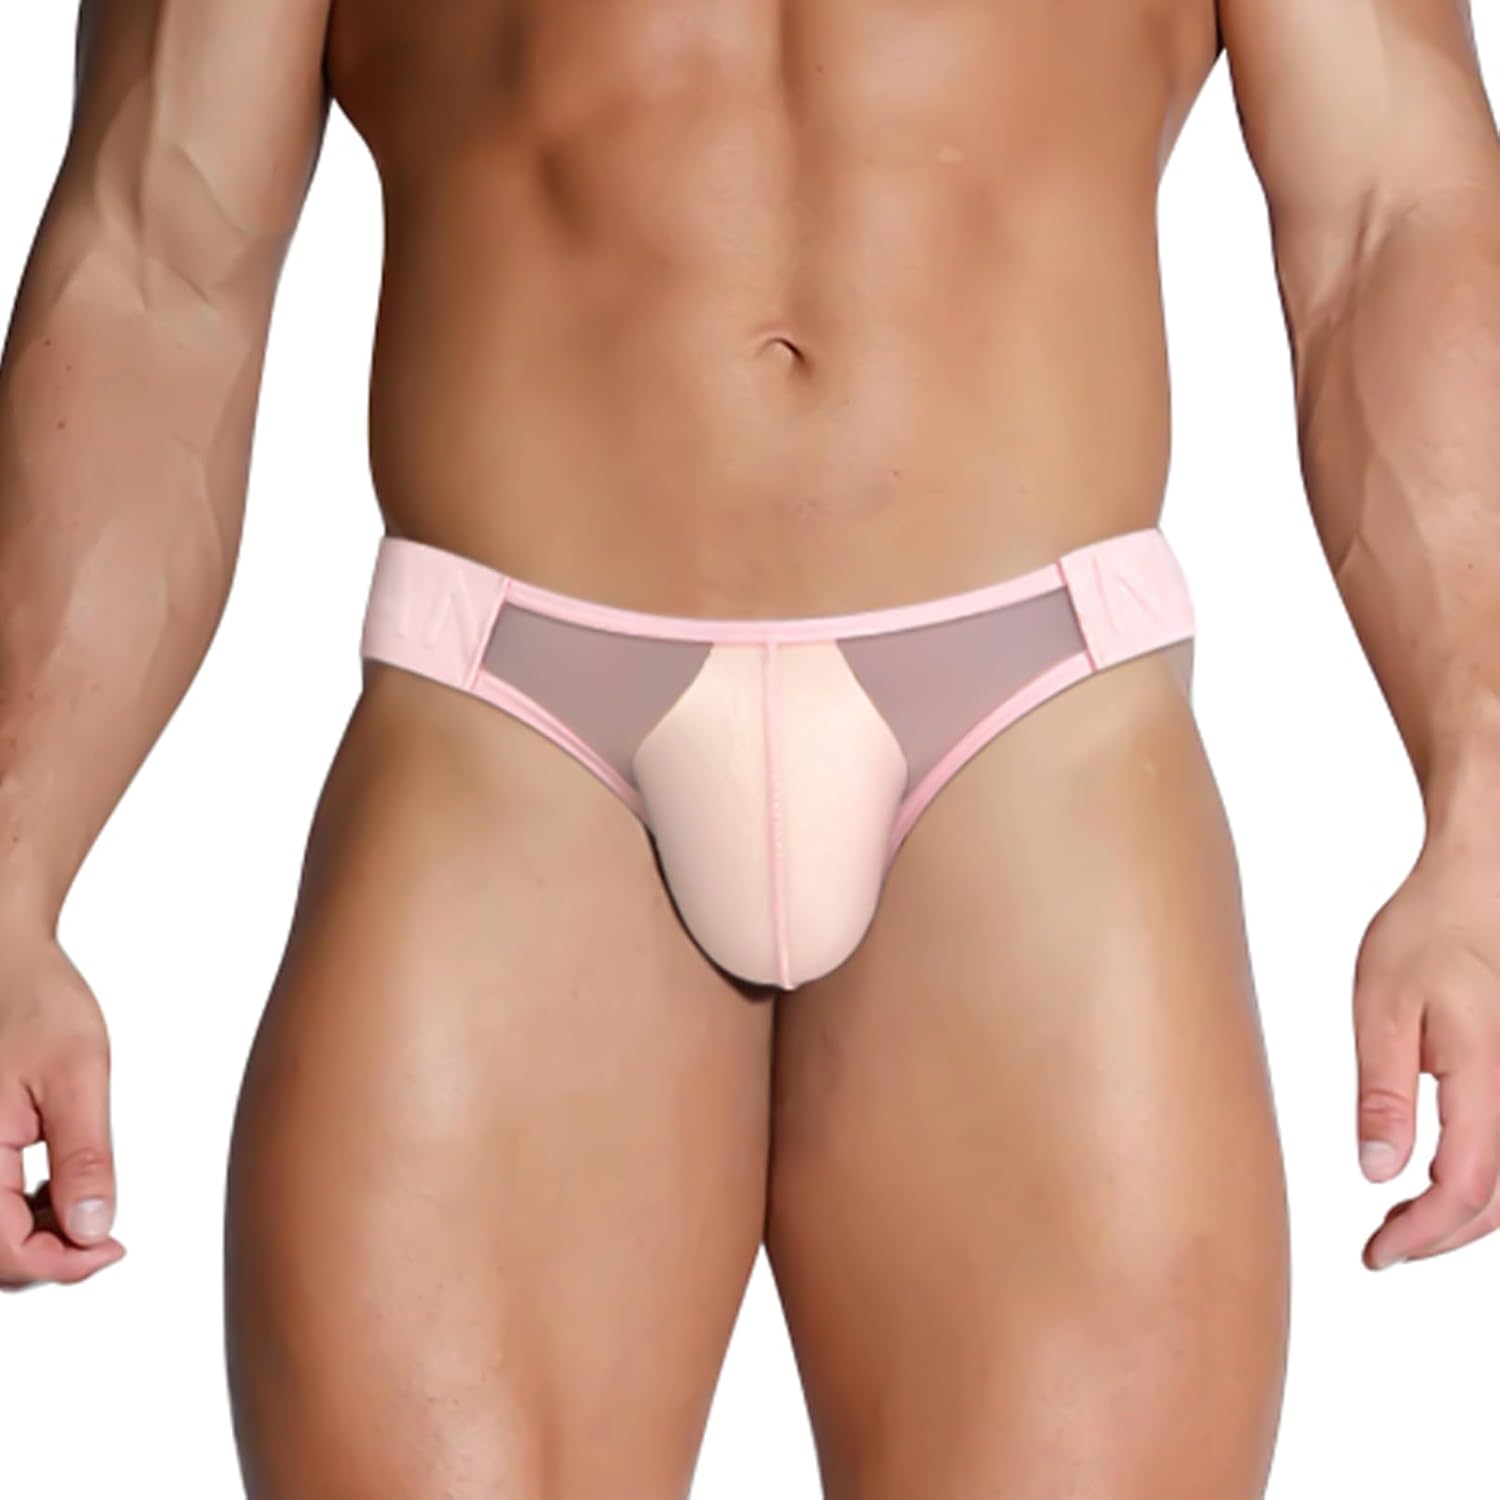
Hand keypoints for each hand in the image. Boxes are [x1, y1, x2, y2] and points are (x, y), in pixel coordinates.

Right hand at [0, 916, 125, 1288]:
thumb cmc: (34, 1000)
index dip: (63, 1265)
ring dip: (33, 1235)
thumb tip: (94, 1230)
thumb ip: (84, 1157)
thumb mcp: (77, 1076)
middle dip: (49, 1256)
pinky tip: (54, 1186)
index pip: (4, 1252)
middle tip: (105, 1233)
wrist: (4, 958)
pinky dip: (18, 1210)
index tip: (112, 1249)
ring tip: (82, 1199)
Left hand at [1354, 830, 1499, 1268]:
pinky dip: (1485, 1184)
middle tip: (1382, 1250)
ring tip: (1403, 1224)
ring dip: (1465, 1217)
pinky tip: (1439, 1182)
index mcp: (1489, 1076)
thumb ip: (1382, 1092)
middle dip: (1441, 1237)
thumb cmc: (1428, 933)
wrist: (1481, 887)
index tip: (1377, 1255)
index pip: (1467, 1188)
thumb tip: (1377, 1172)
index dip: (1423, 1236)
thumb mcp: (1382, 1007)